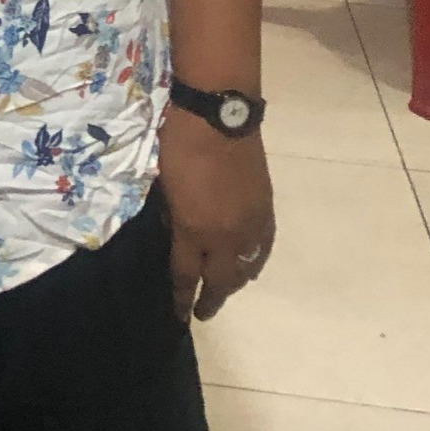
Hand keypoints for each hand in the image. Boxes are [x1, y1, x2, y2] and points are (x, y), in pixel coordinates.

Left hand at [156, 103, 274, 321]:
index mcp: (194, 230)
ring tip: (224, 289)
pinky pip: (263, 247)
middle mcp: (226, 236)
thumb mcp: (163, 183)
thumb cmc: (181, 143)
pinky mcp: (266, 209)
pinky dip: (255, 261)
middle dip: (211, 300)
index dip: (182, 298)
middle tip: (202, 312)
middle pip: (222, 281)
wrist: (221, 114)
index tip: (179, 315)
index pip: (187, 276)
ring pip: (247, 268)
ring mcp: (250, 224)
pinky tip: (250, 263)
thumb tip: (176, 233)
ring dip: (234, 282)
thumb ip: (170, 215)